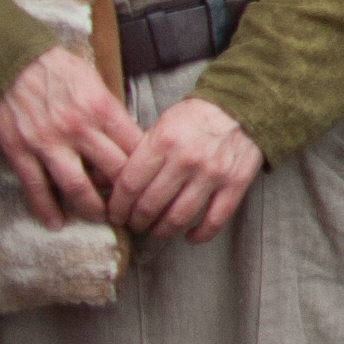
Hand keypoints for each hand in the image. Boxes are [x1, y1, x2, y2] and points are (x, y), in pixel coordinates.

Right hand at [0, 42, 139, 227]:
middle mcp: (79, 130)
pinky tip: (56, 223)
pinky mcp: (20, 152)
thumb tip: (129, 140)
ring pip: (77, 187)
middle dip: (125, 194)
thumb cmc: (59, 69)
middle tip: (131, 206)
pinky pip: (36, 188)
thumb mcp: (96, 83)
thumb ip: (111, 113)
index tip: (150, 180)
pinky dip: (46, 209)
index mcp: (102, 110)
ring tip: (100, 218)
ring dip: (91, 208)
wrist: (12, 61)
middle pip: (113, 172)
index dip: (146, 169)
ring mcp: (48, 143)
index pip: (135, 149)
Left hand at [108, 95, 260, 242]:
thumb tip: (103, 182)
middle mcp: (187, 160)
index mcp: (163, 142)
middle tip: (134, 224)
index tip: (115, 214)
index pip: (130, 185)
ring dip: (162, 231)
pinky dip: (199, 234)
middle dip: (136, 221)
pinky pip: (215, 220)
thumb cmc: (194, 119)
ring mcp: (213, 174)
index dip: (118, 207)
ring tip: (156, 231)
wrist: (240, 107)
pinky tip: (189, 236)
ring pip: (179, 218)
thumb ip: (134, 155)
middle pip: (150, 206)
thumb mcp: (158, 126)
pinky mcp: (235, 183)